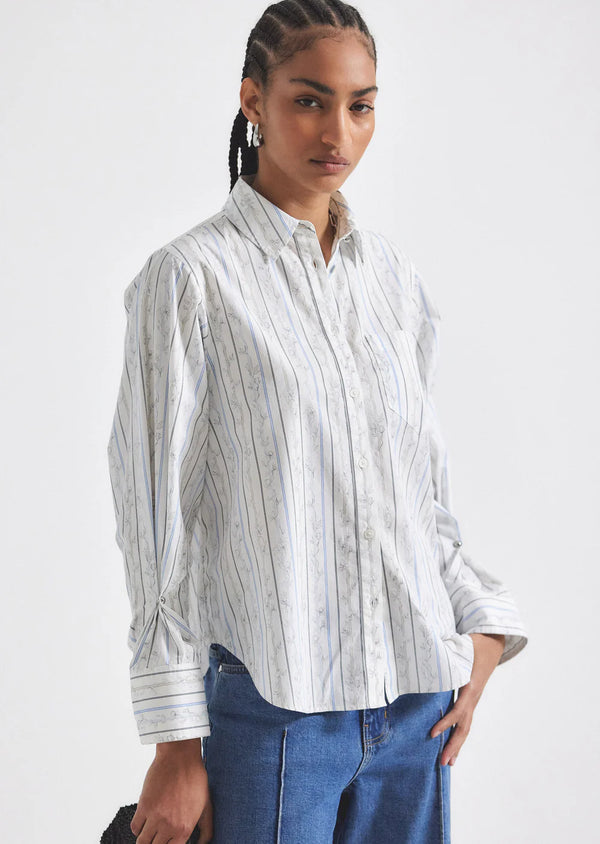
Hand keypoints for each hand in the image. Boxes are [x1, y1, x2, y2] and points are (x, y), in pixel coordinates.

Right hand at [131, 737, 212, 843]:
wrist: (180, 757)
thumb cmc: (194, 778)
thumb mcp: (207, 805)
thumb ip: (206, 828)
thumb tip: (203, 842)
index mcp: (185, 828)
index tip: (167, 842)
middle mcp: (169, 826)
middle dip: (157, 843)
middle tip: (158, 838)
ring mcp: (155, 816)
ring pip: (142, 842)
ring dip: (146, 839)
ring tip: (150, 835)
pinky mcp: (143, 806)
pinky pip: (135, 827)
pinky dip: (138, 828)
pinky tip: (144, 823)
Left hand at [429, 633, 504, 766]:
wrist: (491, 643)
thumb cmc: (471, 644)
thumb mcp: (459, 647)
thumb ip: (444, 655)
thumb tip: (424, 656)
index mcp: (470, 686)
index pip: (458, 710)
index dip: (446, 723)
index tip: (432, 734)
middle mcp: (473, 697)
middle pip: (464, 726)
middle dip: (454, 745)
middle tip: (443, 763)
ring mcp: (474, 700)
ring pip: (466, 727)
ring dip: (457, 745)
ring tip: (448, 763)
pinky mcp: (471, 700)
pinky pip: (465, 721)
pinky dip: (458, 735)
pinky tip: (453, 747)